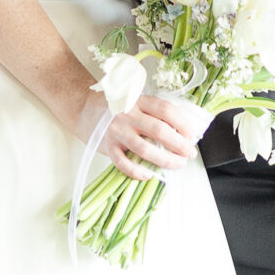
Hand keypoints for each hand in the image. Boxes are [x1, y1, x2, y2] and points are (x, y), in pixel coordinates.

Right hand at [81, 91, 199, 181]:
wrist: (82, 108)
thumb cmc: (114, 107)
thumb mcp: (134, 101)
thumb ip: (152, 112)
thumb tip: (180, 132)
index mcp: (138, 100)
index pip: (166, 110)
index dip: (183, 123)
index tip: (192, 135)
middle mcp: (127, 115)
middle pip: (159, 130)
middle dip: (179, 144)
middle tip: (190, 153)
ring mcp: (116, 131)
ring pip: (145, 149)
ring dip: (165, 160)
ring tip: (177, 164)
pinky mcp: (107, 147)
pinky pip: (124, 163)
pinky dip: (137, 171)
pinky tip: (149, 174)